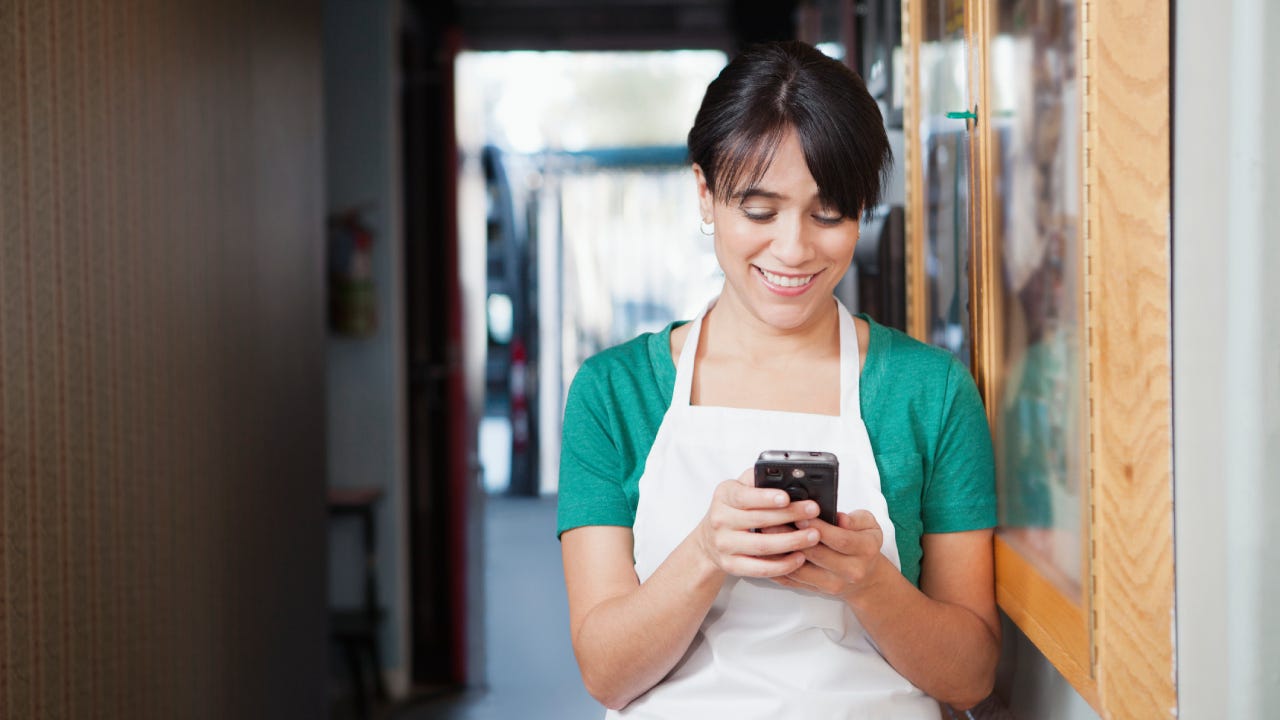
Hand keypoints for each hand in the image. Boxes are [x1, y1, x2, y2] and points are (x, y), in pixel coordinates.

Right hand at [694, 468, 822, 578]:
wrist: (709, 540)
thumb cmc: (733, 509)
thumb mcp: (739, 488)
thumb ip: (758, 479)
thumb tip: (788, 475)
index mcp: (724, 496)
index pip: (744, 495)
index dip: (766, 497)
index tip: (786, 497)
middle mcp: (721, 520)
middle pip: (759, 520)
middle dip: (790, 515)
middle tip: (814, 511)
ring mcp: (724, 544)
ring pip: (762, 546)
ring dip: (791, 542)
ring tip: (813, 535)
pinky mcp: (731, 565)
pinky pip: (759, 568)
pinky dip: (782, 565)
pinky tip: (800, 558)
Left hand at [771, 510, 887, 598]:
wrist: (866, 579)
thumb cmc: (864, 545)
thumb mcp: (869, 527)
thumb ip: (856, 519)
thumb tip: (840, 518)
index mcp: (865, 550)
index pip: (839, 539)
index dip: (818, 527)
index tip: (800, 515)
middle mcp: (850, 570)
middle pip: (816, 554)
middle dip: (792, 536)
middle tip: (772, 520)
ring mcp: (832, 583)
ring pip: (800, 569)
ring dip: (780, 552)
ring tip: (765, 534)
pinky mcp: (817, 590)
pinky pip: (793, 580)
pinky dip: (777, 567)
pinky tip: (766, 554)